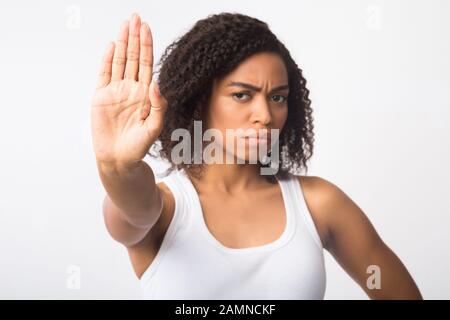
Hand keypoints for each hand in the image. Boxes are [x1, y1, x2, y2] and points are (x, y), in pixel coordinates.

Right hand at [91, 13, 167, 169]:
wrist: (118, 159)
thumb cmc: (139, 147)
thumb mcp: (154, 128)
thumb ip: (158, 106)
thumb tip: (156, 84)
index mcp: (145, 94)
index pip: (147, 65)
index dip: (147, 46)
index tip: (147, 28)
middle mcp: (131, 89)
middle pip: (134, 58)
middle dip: (135, 38)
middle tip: (135, 17)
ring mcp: (116, 91)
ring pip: (120, 62)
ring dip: (122, 43)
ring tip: (125, 25)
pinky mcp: (101, 97)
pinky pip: (104, 74)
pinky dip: (107, 60)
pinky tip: (112, 46)